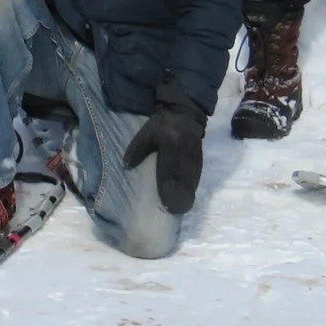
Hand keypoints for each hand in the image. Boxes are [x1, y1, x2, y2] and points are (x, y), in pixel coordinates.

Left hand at [122, 85, 206, 214]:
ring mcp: (194, 161)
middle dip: (179, 198)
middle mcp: (184, 156)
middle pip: (183, 182)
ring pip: (192, 184)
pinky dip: (191, 191)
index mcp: (170, 147)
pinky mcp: (199, 163)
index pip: (170, 172)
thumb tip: (126, 165)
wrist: (184, 115)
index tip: (164, 203)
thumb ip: (137, 150)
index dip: (168, 189)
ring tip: (179, 209)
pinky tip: (186, 199)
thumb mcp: (147, 134)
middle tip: (173, 210)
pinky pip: (196, 180)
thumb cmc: (162, 125)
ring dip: (186, 196)